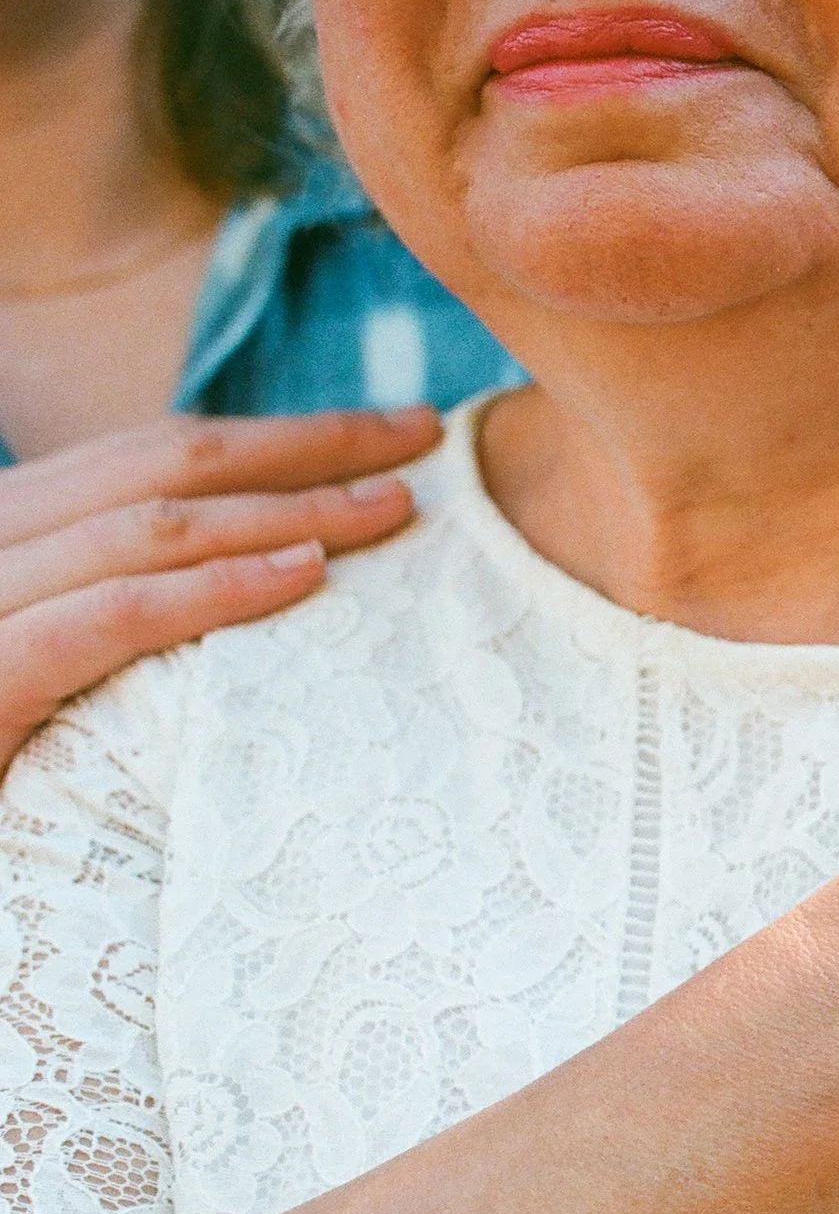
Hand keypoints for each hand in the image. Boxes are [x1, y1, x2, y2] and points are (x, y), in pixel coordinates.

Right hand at [0, 409, 435, 766]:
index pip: (151, 455)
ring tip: (391, 508)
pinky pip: (104, 618)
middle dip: (302, 446)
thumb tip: (287, 567)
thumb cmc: (24, 778)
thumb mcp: (77, 670)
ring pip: (142, 528)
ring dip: (282, 508)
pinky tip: (304, 575)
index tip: (393, 435)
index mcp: (12, 533)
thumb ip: (138, 605)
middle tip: (421, 438)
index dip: (276, 436)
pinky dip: (210, 590)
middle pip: (159, 466)